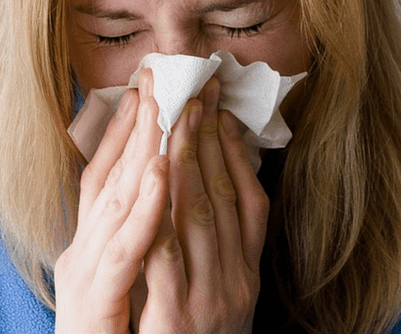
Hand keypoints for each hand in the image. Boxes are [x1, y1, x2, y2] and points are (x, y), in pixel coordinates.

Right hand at [55, 69, 168, 333]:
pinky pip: (127, 248)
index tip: (146, 85)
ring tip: (165, 100)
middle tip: (160, 72)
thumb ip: (130, 238)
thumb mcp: (118, 279)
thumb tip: (155, 191)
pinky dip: (145, 206)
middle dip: (140, 122)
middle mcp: (83, 252)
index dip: (123, 128)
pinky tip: (163, 169)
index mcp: (89, 244)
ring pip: (119, 198)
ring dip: (144, 146)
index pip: (104, 173)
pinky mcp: (94, 303)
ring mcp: (87, 276)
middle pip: (112, 175)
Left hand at [134, 77, 269, 333]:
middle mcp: (236, 281)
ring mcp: (209, 299)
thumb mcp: (219, 294)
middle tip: (193, 89)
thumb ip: (220, 247)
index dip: (231, 149)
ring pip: (199, 214)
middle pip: (222, 195)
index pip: (247, 198)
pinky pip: (166, 256)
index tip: (216, 106)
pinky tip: (152, 173)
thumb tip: (215, 185)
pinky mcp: (177, 321)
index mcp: (246, 272)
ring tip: (174, 112)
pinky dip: (160, 211)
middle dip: (205, 138)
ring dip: (185, 159)